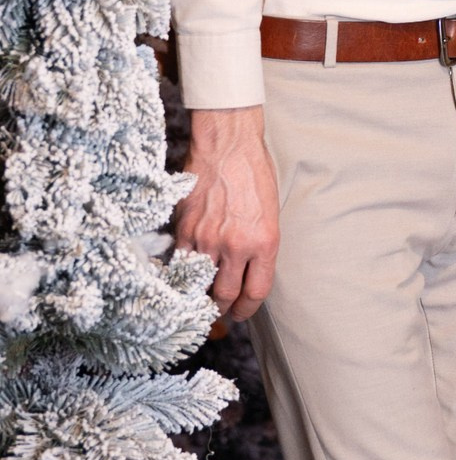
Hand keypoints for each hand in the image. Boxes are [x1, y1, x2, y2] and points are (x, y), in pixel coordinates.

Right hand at [173, 107, 279, 321]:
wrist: (228, 146)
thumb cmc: (254, 175)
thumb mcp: (270, 215)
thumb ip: (259, 248)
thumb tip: (246, 274)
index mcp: (264, 243)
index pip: (255, 292)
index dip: (247, 310)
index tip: (242, 313)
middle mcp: (235, 245)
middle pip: (226, 295)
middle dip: (224, 308)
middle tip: (222, 310)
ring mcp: (207, 238)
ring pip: (201, 283)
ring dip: (202, 293)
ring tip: (203, 295)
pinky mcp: (185, 228)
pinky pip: (181, 261)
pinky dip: (184, 271)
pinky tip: (186, 273)